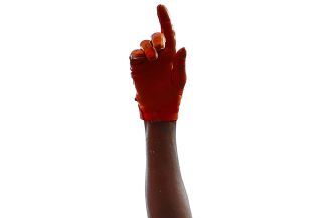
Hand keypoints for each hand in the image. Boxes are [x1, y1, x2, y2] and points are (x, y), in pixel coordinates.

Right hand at [129, 5, 186, 121]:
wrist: (159, 108)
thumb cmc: (173, 95)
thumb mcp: (180, 80)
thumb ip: (181, 63)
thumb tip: (183, 47)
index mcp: (171, 55)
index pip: (168, 34)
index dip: (164, 19)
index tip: (160, 6)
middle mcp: (159, 55)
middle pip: (156, 37)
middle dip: (157, 38)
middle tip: (160, 47)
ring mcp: (146, 60)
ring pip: (144, 44)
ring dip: (148, 47)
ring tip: (153, 58)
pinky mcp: (136, 66)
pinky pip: (134, 54)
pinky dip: (137, 54)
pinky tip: (142, 59)